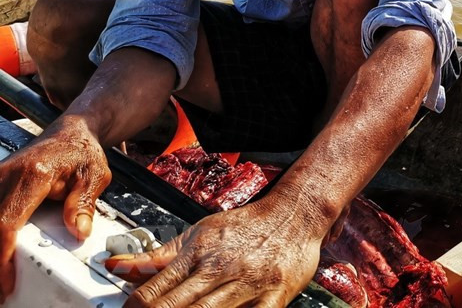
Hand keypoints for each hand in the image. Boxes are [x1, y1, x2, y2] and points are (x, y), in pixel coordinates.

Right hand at [0, 116, 110, 300]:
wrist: (70, 134)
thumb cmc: (82, 153)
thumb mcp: (94, 176)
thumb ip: (84, 205)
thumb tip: (79, 231)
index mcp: (33, 176)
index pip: (6, 223)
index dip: (2, 257)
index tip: (6, 282)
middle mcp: (6, 176)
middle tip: (1, 288)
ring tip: (1, 276)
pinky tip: (1, 252)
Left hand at [105, 193, 324, 307]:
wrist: (294, 214)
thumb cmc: (246, 227)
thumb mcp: (199, 234)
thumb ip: (158, 256)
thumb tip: (116, 265)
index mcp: (199, 253)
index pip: (155, 287)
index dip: (134, 307)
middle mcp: (220, 269)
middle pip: (176, 306)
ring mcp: (247, 285)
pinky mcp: (274, 298)